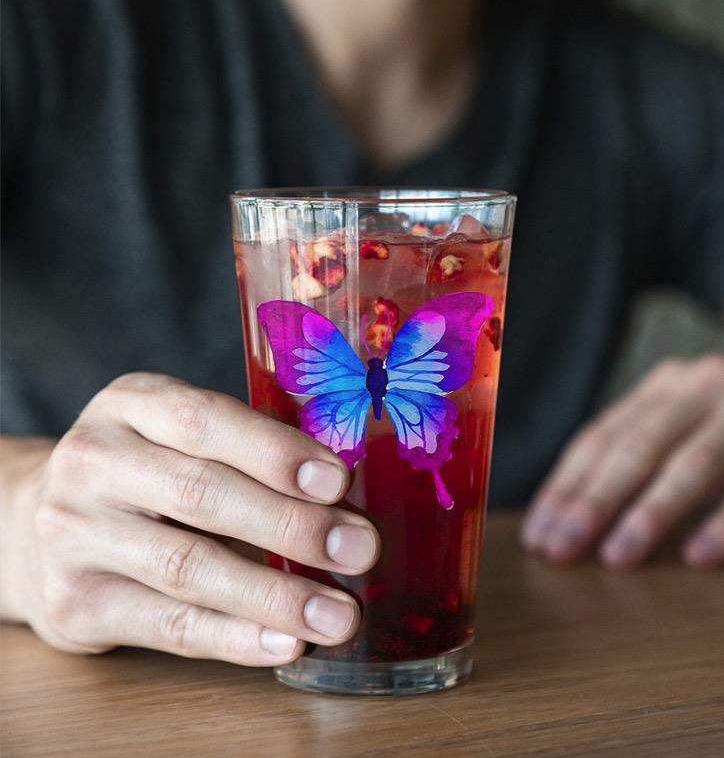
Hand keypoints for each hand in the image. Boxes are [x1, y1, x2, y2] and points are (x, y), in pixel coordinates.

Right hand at [7, 373, 378, 663]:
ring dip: (275, 594)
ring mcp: (75, 532)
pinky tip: (286, 642)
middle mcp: (93, 460)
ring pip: (188, 567)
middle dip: (291, 525)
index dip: (274, 451)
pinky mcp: (74, 602)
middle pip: (201, 493)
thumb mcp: (177, 433)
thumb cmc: (145, 471)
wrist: (42, 528)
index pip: (204, 419)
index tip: (338, 480)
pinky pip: (168, 625)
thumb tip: (344, 490)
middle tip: (359, 548)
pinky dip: (235, 637)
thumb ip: (245, 447)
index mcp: (131, 403)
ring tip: (338, 614)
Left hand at [521, 354, 723, 567]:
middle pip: (636, 446)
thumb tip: (566, 517)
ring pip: (693, 461)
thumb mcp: (687, 424)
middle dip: (594, 502)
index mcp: (669, 385)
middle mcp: (706, 384)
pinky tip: (700, 556)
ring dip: (653, 512)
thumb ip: (641, 453)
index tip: (539, 535)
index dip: (566, 486)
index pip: (602, 436)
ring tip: (618, 557)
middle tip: (562, 552)